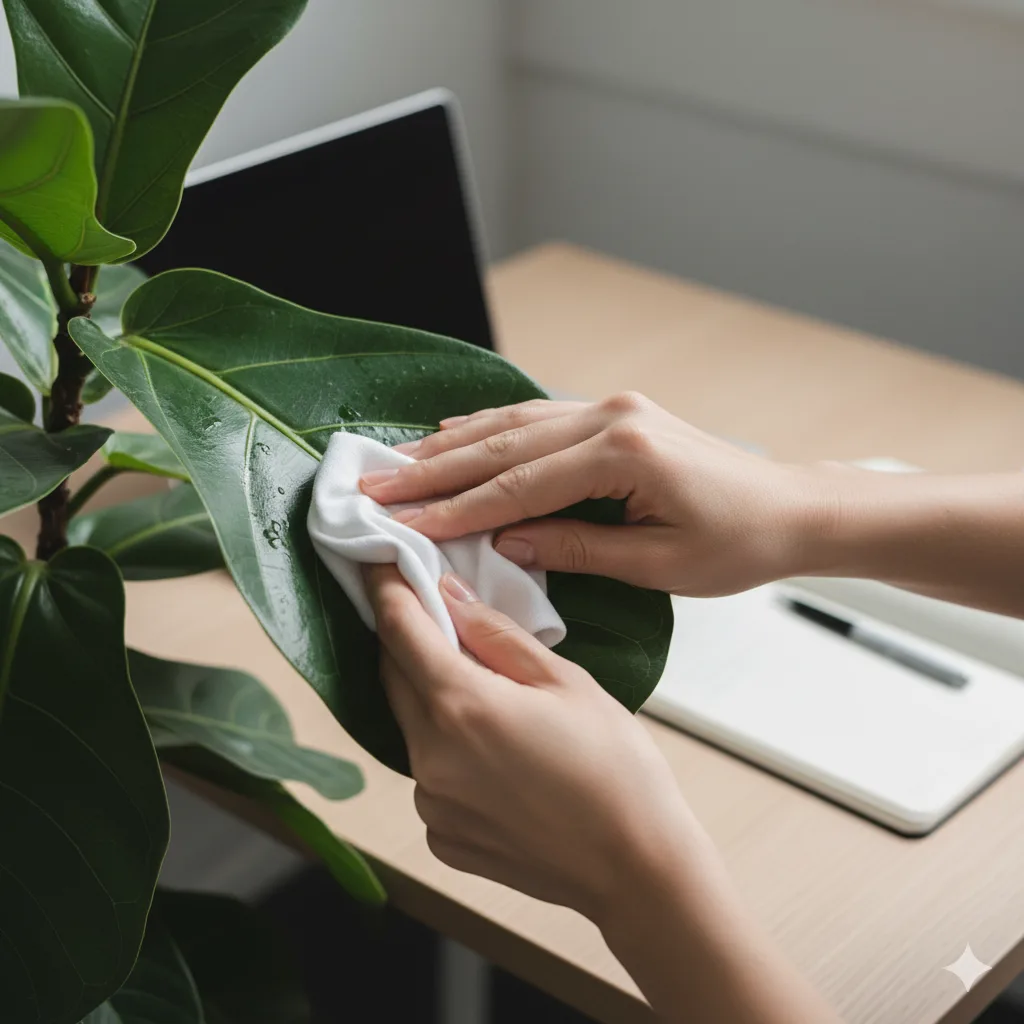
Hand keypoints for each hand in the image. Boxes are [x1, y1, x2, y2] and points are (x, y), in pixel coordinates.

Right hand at [360, 393, 827, 596]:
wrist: (791, 508)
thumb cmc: (738, 543)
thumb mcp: (659, 564)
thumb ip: (577, 548)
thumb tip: (507, 542)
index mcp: (624, 454)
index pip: (519, 485)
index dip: (458, 510)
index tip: (405, 526)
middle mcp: (611, 417)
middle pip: (504, 444)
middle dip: (435, 471)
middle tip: (374, 485)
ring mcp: (612, 408)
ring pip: (514, 422)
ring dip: (453, 445)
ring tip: (398, 462)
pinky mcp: (615, 414)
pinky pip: (537, 417)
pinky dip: (491, 428)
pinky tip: (455, 435)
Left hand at [366, 565, 841, 1023]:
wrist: (637, 868)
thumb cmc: (615, 769)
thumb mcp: (566, 682)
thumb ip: (497, 636)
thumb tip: (450, 595)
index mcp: (460, 706)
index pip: (399, 629)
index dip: (387, 589)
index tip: (383, 564)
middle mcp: (430, 756)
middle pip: (394, 677)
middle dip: (406, 639)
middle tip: (433, 614)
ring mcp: (432, 803)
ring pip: (411, 727)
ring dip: (431, 698)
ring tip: (484, 692)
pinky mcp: (442, 836)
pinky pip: (429, 776)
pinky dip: (447, 752)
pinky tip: (496, 755)